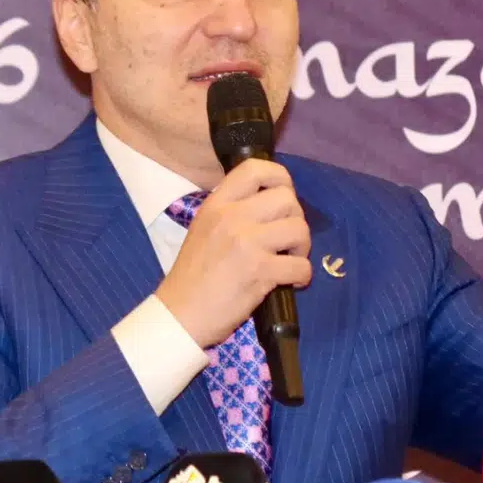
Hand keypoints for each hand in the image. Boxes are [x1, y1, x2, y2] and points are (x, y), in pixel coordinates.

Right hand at [156, 158, 312, 348]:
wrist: (180, 314)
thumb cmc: (193, 274)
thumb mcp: (204, 228)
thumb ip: (232, 211)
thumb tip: (271, 203)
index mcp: (216, 204)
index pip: (255, 169)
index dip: (280, 177)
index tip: (283, 196)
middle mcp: (231, 217)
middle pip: (287, 198)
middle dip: (296, 218)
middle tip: (287, 238)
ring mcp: (246, 243)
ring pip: (299, 229)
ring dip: (302, 247)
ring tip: (291, 259)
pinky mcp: (260, 271)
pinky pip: (301, 265)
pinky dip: (302, 275)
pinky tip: (291, 282)